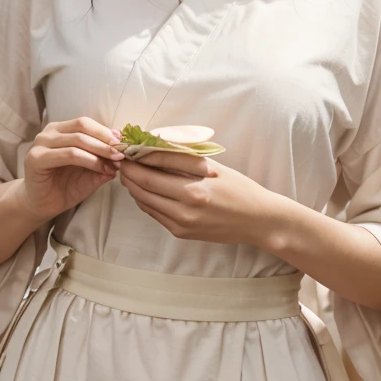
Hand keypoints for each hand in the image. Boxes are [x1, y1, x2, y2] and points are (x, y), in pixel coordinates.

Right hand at [20, 116, 123, 220]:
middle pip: (82, 127)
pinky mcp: (36, 158)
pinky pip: (69, 154)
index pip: (85, 123)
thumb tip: (123, 150)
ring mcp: (41, 144)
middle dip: (105, 140)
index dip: (105, 131)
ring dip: (100, 151)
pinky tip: (101, 168)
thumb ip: (103, 160)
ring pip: (77, 140)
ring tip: (115, 163)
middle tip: (122, 153)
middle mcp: (49, 132)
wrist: (42, 206)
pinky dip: (89, 160)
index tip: (123, 143)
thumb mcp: (90, 172)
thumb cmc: (64, 187)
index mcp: (60, 130)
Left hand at [118, 151, 280, 246]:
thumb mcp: (214, 168)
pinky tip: (146, 187)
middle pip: (143, 188)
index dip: (135, 159)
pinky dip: (146, 199)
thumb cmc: (240, 189)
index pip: (151, 173)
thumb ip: (183, 158)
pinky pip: (155, 214)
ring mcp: (181, 225)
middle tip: (123, 158)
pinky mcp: (181, 233)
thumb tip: (154, 147)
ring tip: (131, 170)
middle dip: (129, 172)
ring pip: (145, 202)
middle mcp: (184, 212)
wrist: (258, 221)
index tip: (126, 148)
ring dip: (134, 186)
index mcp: (193, 192)